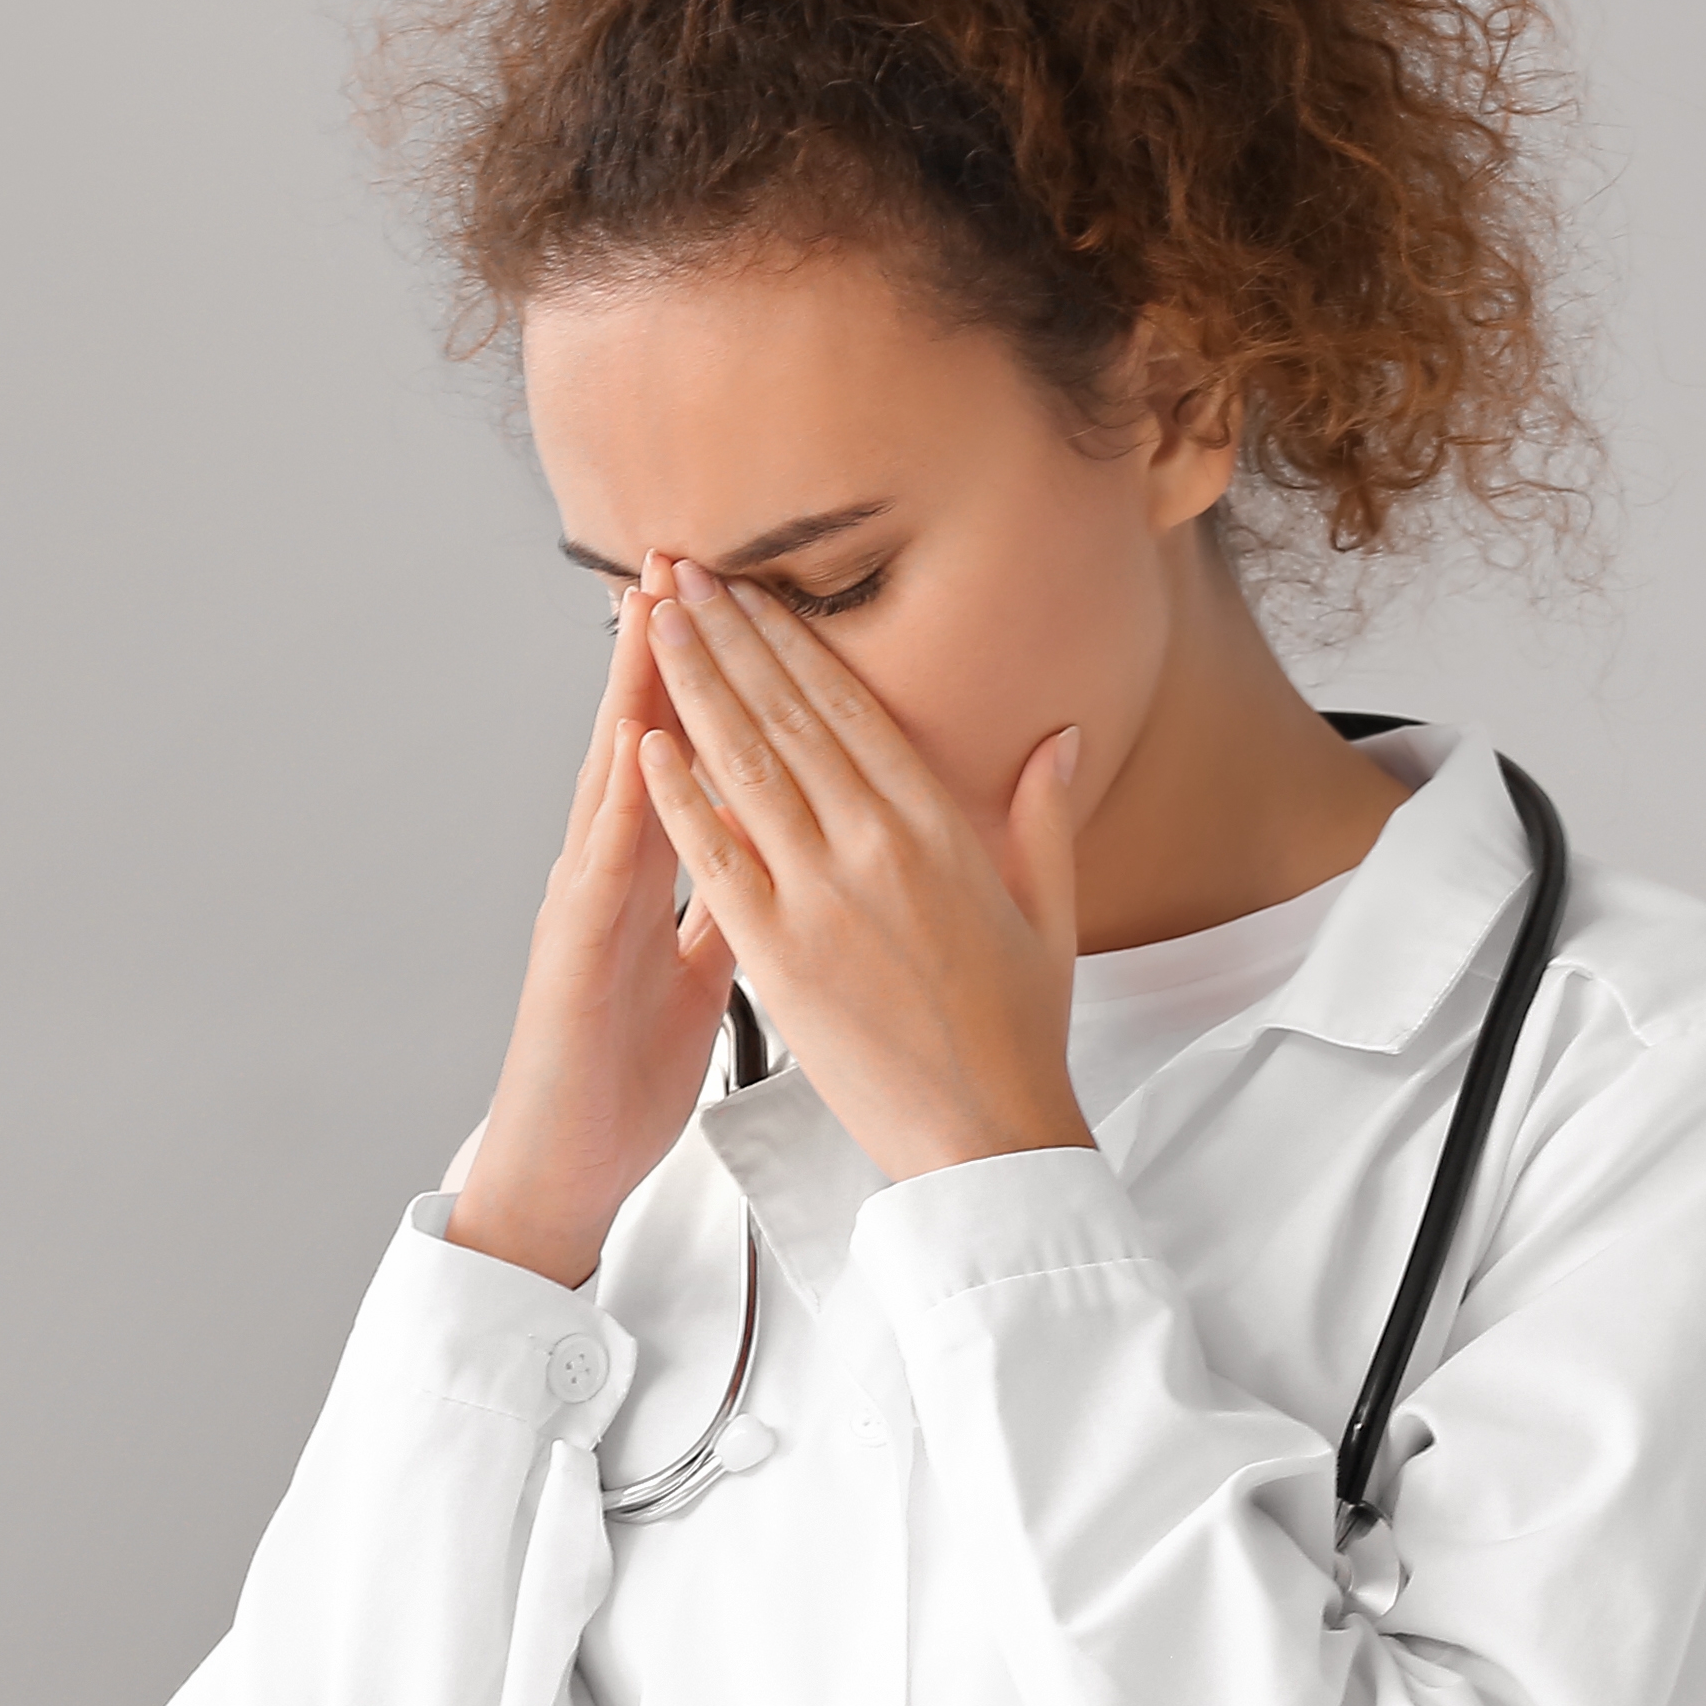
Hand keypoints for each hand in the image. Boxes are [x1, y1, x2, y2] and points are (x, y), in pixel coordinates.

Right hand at [446, 577, 740, 1287]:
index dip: (715, 679)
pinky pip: (606, 861)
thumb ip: (728, 902)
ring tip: (652, 606)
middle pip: (645, 740)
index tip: (740, 603)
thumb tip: (778, 850)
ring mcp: (585, 903)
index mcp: (650, 876)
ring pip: (615, 776)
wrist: (565, 1160)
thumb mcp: (698, 974)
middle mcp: (610, 872)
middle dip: (667, 650)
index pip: (688, 757)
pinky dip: (623, 797)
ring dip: (631, 689)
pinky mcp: (574, 947)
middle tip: (687, 558)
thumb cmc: (624, 1072)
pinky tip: (638, 741)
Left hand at [631, 564, 1092, 1183]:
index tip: (753, 593)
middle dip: (730, 640)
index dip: (795, 644)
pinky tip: (645, 738)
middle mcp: (878, 847)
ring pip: (746, 768)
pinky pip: (715, 858)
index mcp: (941, 827)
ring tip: (655, 623)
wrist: (986, 1131)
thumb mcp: (1048, 908)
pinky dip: (678, 795)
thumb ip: (1042, 813)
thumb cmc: (1016, 1030)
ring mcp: (823, 897)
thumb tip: (1060, 735)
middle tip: (683, 574)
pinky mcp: (778, 954)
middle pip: (789, 719)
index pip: (853, 710)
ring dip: (694, 688)